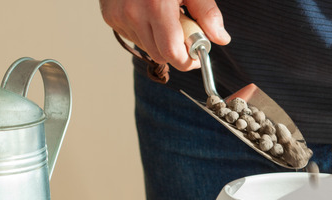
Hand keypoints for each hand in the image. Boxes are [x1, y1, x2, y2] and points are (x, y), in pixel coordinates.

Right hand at [99, 0, 230, 71]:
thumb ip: (207, 13)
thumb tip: (220, 38)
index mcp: (156, 7)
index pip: (172, 53)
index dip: (188, 60)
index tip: (196, 54)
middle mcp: (133, 14)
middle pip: (160, 55)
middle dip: (176, 50)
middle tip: (184, 31)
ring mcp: (118, 16)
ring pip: (146, 48)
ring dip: (160, 41)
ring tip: (165, 17)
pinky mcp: (110, 16)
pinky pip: (133, 37)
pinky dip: (145, 32)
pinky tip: (149, 14)